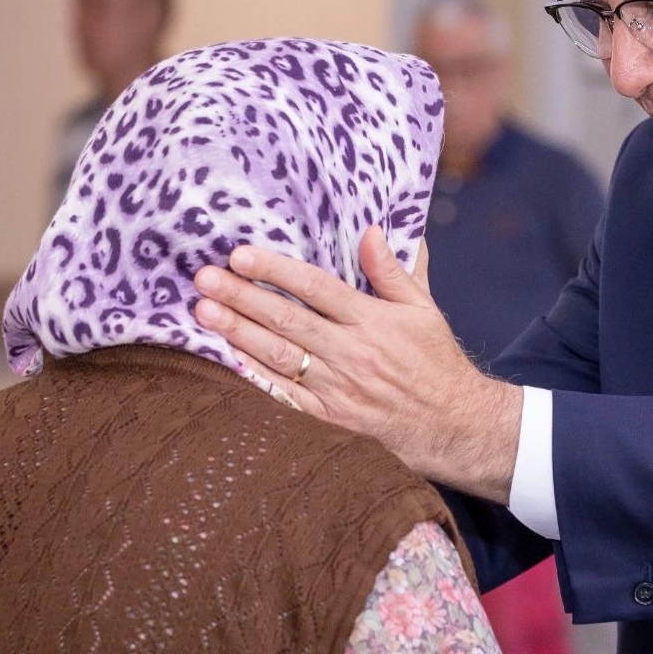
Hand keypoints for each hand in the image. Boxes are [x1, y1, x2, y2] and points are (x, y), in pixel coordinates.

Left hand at [193, 228, 523, 502]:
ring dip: (237, 333)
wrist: (450, 423)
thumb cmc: (434, 361)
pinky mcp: (328, 417)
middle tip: (204, 278)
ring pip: (278, 355)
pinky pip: (283, 396)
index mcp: (372, 321)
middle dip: (241, 297)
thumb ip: (393, 271)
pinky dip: (254, 378)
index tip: (241, 255)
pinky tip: (225, 360)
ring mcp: (336, 388)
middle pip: (286, 320)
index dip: (276, 270)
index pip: (316, 288)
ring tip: (202, 311)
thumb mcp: (423, 309)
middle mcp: (351, 353)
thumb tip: (370, 230)